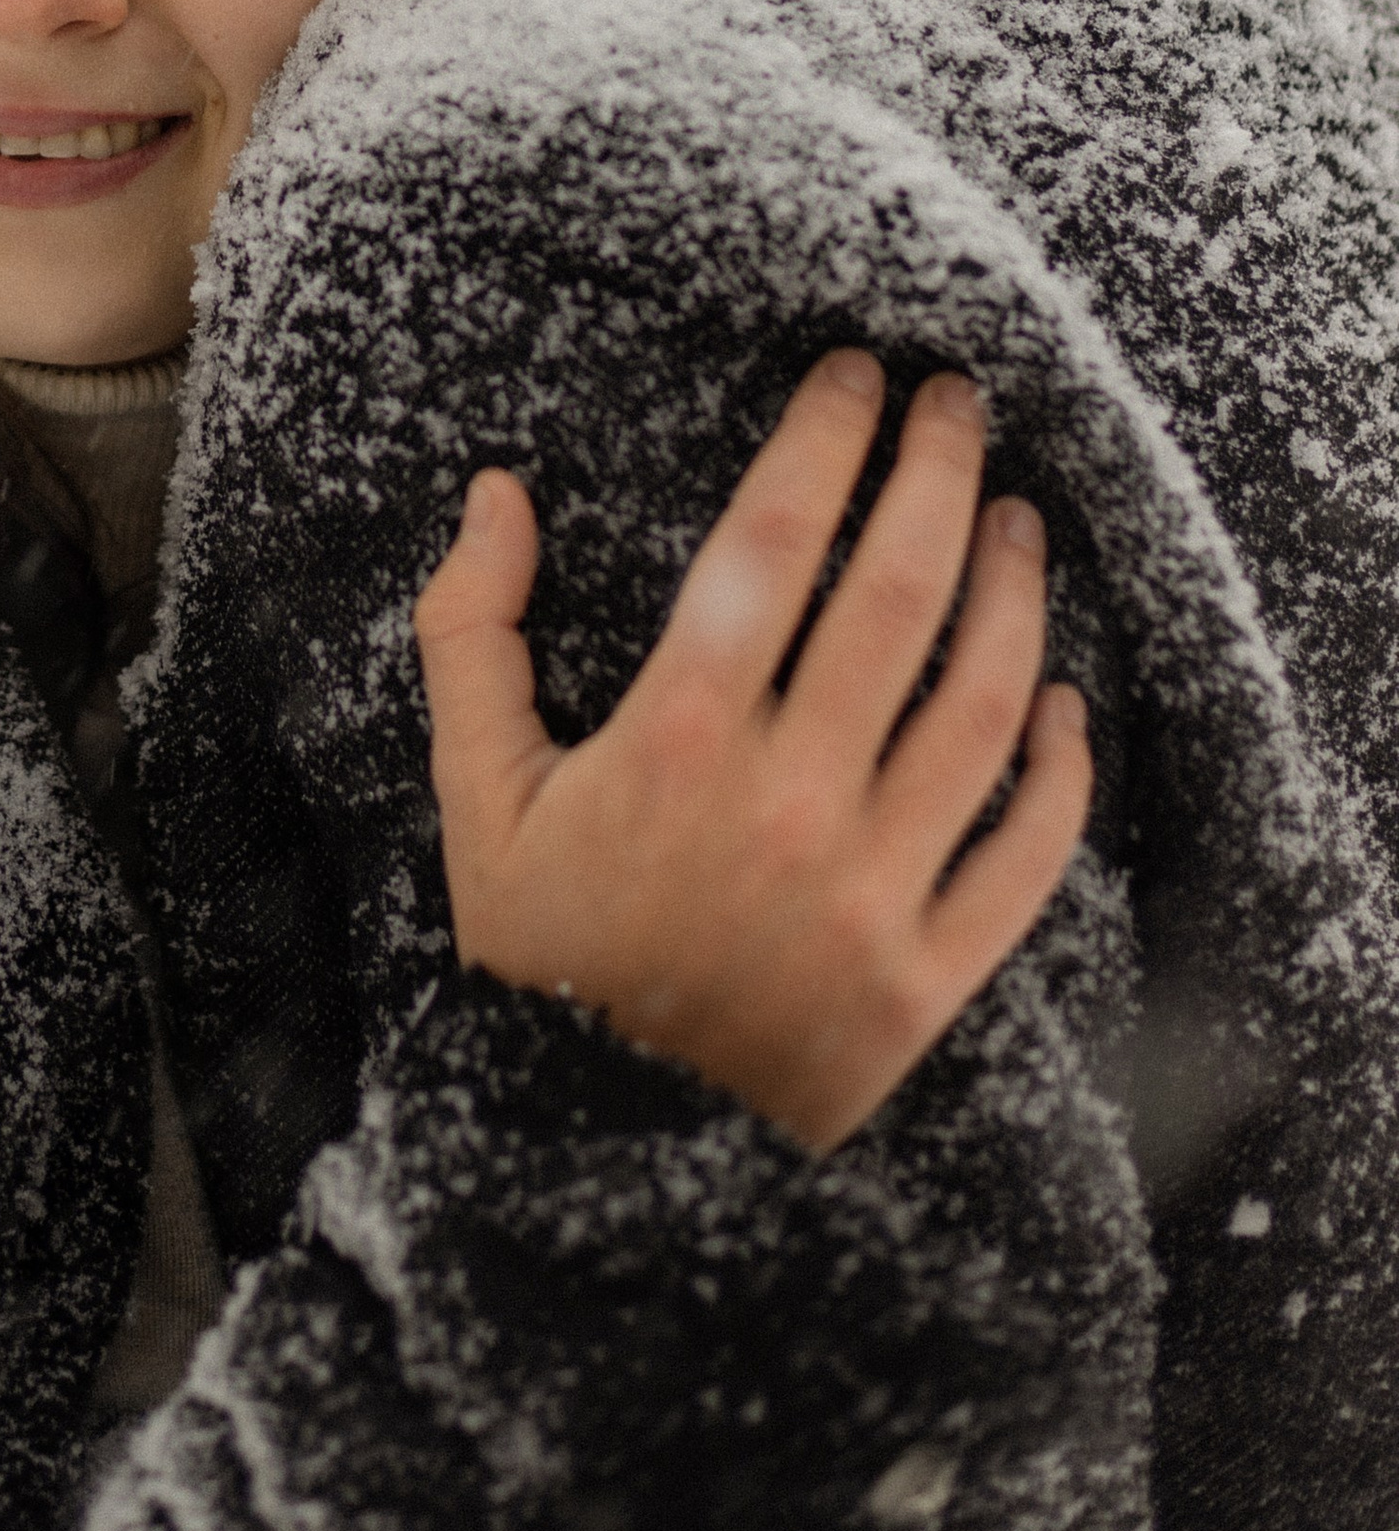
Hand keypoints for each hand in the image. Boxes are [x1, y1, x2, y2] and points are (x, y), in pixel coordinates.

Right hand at [412, 351, 1092, 1151]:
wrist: (597, 1157)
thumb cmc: (536, 962)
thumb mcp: (473, 798)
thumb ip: (472, 635)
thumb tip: (498, 493)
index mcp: (674, 742)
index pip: (772, 540)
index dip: (823, 438)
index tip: (856, 373)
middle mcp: (786, 802)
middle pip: (894, 596)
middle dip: (936, 475)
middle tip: (961, 402)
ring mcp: (870, 892)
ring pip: (978, 707)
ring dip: (1011, 595)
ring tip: (1016, 517)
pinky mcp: (928, 978)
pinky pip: (1022, 855)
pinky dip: (1056, 770)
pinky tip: (1059, 699)